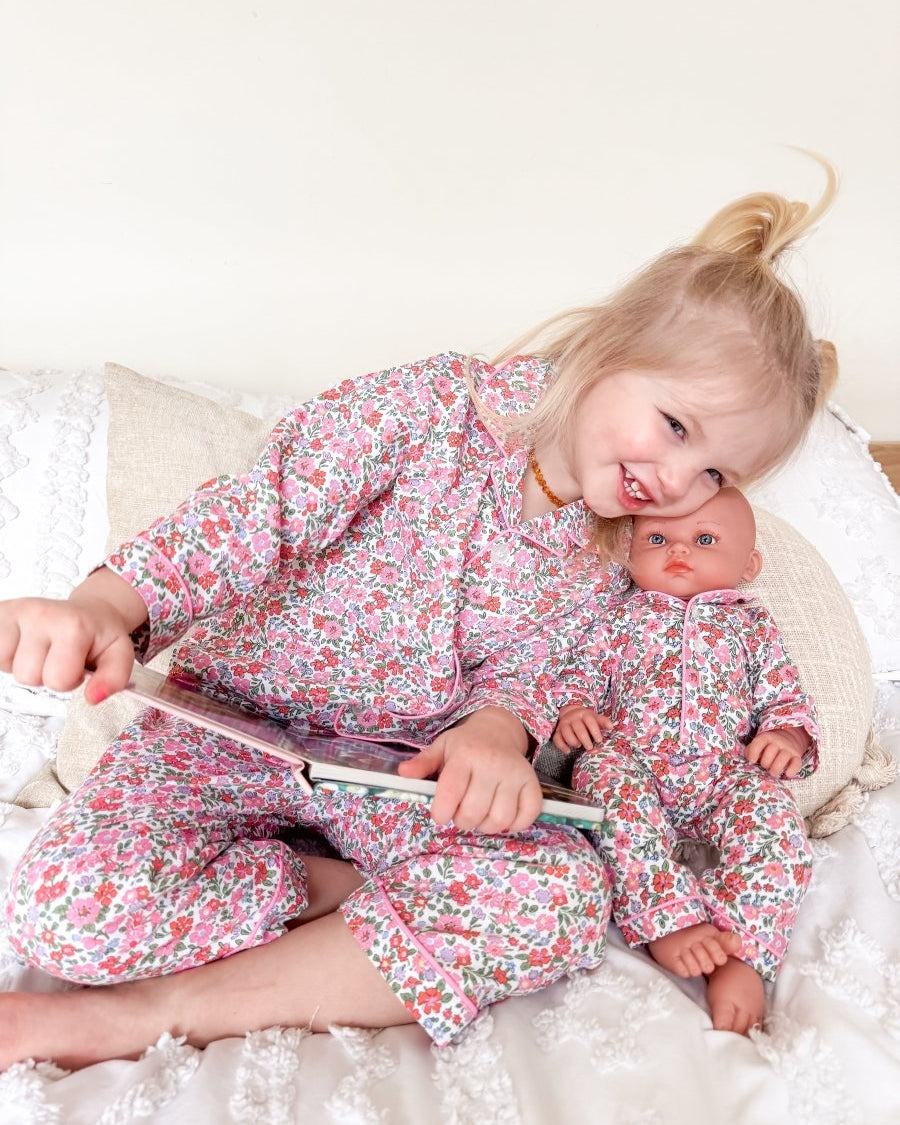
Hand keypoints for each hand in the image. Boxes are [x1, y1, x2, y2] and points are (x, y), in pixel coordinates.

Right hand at [0, 568, 147, 703]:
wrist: (88, 610)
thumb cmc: (100, 635)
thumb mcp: (119, 654)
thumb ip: (114, 678)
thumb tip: (93, 697)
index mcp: (73, 626)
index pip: (58, 680)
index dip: (70, 680)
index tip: (77, 665)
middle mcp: (41, 614)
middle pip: (28, 677)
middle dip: (45, 674)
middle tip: (58, 657)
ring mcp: (16, 611)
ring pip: (7, 668)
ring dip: (24, 665)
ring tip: (43, 650)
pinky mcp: (0, 612)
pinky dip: (6, 656)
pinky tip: (24, 646)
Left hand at [397, 706, 541, 832]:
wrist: (498, 730)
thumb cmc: (465, 745)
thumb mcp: (441, 748)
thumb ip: (423, 763)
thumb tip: (403, 774)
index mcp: (465, 755)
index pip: (451, 792)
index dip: (441, 812)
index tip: (440, 813)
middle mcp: (491, 764)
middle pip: (474, 811)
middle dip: (462, 821)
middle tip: (461, 814)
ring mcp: (514, 774)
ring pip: (499, 819)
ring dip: (486, 826)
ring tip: (480, 815)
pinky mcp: (531, 782)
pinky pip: (528, 815)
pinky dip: (515, 825)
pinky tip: (504, 816)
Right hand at [551, 702, 611, 751]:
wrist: (570, 714)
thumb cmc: (586, 720)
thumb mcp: (595, 718)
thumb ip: (603, 722)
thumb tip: (611, 727)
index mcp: (584, 714)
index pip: (590, 721)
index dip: (595, 731)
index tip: (599, 740)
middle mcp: (573, 718)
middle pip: (578, 728)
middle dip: (584, 739)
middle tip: (590, 747)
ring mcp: (563, 724)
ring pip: (566, 733)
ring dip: (572, 741)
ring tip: (578, 746)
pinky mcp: (557, 731)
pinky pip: (557, 739)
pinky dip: (562, 746)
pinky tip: (568, 751)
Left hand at [744, 728, 807, 778]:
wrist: (788, 739)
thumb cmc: (768, 746)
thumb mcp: (758, 744)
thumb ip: (750, 751)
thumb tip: (749, 760)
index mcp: (766, 737)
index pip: (759, 742)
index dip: (753, 752)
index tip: (751, 761)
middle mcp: (778, 742)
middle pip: (770, 752)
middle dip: (765, 763)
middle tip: (765, 766)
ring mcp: (788, 749)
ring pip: (782, 758)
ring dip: (775, 769)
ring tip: (772, 772)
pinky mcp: (797, 757)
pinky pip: (796, 764)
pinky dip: (791, 771)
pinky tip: (786, 774)